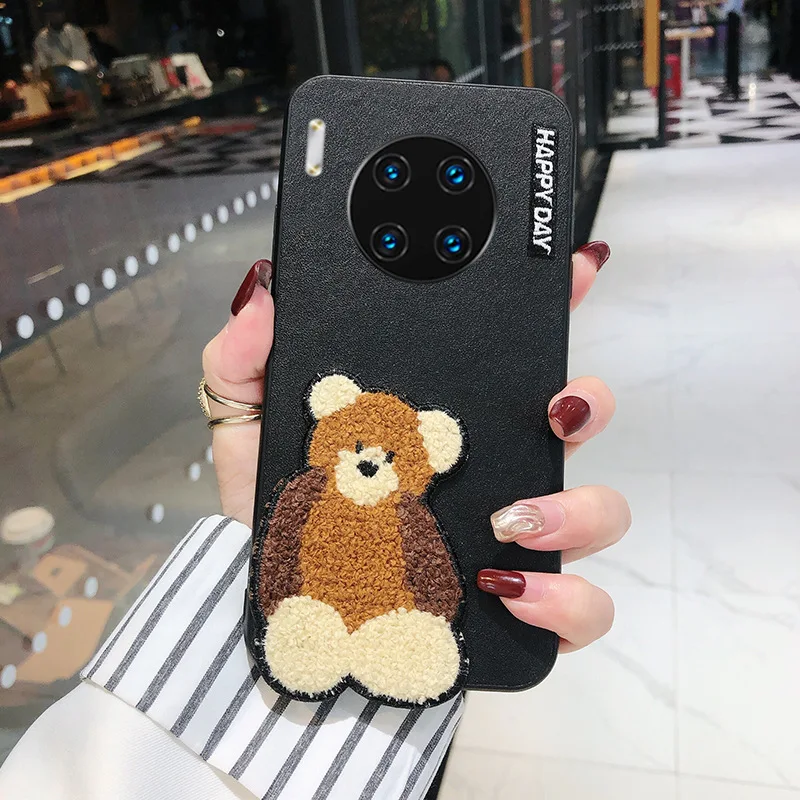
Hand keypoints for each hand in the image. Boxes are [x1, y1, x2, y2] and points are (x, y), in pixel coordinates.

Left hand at [202, 242, 624, 651]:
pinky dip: (566, 598)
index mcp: (444, 417)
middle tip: (552, 411)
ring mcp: (512, 537)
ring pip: (599, 511)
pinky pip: (579, 604)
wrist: (276, 603)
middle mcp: (491, 467)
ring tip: (509, 519)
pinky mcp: (514, 605)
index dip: (557, 304)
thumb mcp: (253, 423)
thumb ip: (247, 355)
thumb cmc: (276, 510)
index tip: (573, 271)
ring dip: (578, 508)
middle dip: (588, 402)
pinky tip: (509, 588)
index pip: (515, 355)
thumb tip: (266, 295)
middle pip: (579, 421)